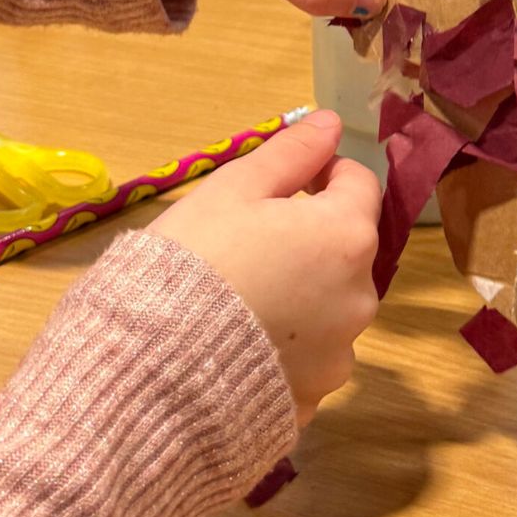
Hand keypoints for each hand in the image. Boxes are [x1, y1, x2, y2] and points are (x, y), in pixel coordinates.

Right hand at [149, 110, 379, 424]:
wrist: (154, 371)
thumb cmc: (193, 263)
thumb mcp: (233, 191)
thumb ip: (290, 154)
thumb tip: (330, 122)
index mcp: (347, 237)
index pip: (359, 185)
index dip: (325, 173)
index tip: (287, 181)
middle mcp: (362, 296)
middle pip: (348, 248)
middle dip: (312, 236)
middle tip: (250, 242)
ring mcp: (343, 351)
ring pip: (332, 303)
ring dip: (305, 292)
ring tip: (242, 300)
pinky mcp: (319, 393)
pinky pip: (312, 354)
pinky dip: (290, 344)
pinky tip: (244, 344)